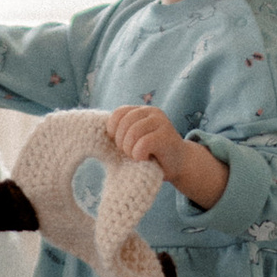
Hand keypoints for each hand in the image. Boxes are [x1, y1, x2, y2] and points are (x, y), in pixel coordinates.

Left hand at [109, 103, 227, 208]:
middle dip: (121, 143)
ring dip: (130, 150)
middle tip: (130, 154)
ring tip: (137, 157)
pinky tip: (145, 158)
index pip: (118, 113)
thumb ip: (122, 132)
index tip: (118, 143)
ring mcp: (161, 122)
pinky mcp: (167, 136)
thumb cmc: (152, 155)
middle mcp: (152, 112)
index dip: (113, 130)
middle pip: (123, 123)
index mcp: (141, 111)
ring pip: (132, 133)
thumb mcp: (134, 140)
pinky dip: (139, 154)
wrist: (180, 165)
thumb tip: (96, 132)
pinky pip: (143, 143)